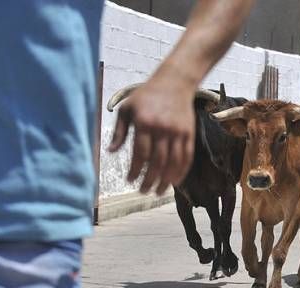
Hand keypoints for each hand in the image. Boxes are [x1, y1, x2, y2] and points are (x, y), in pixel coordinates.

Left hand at [108, 75, 195, 194]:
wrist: (174, 83)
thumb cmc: (146, 96)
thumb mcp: (127, 109)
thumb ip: (119, 131)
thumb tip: (110, 152)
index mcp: (144, 123)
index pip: (140, 153)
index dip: (135, 170)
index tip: (130, 180)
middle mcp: (162, 129)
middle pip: (157, 162)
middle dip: (150, 180)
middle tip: (143, 191)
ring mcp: (178, 132)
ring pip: (173, 163)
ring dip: (166, 180)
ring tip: (158, 191)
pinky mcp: (189, 134)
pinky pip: (186, 157)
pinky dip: (181, 172)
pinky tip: (174, 182)